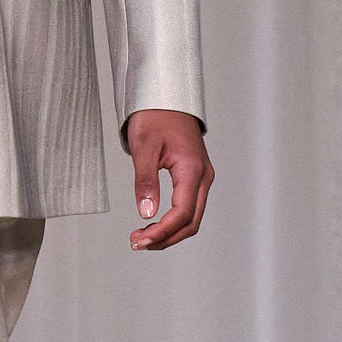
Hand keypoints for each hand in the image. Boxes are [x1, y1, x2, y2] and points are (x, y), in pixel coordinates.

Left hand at [124, 111, 211, 250]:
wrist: (166, 98)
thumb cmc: (155, 116)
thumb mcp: (144, 147)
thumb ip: (145, 181)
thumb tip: (146, 212)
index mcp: (192, 169)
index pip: (182, 213)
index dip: (162, 232)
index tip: (141, 240)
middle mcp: (203, 176)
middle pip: (191, 221)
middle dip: (165, 238)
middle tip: (138, 243)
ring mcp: (202, 177)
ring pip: (192, 217)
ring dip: (169, 232)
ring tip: (143, 237)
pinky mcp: (195, 176)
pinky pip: (190, 206)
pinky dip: (174, 221)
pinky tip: (155, 224)